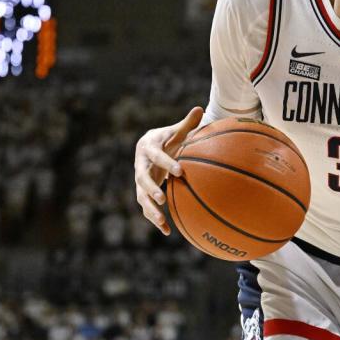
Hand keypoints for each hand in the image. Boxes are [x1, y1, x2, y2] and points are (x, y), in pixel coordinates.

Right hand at [134, 107, 203, 234]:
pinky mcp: (142, 191)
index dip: (166, 163)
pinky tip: (167, 231)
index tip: (180, 171)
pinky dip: (154, 219)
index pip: (156, 156)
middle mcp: (140, 164)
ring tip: (163, 222)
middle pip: (141, 179)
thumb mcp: (176, 131)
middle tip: (163, 199)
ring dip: (150, 209)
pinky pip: (146, 207)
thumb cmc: (168, 138)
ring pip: (140, 196)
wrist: (150, 146)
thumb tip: (200, 108)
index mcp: (148, 148)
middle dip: (151, 189)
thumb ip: (187, 123)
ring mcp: (139, 179)